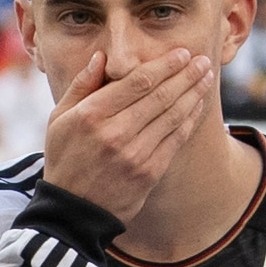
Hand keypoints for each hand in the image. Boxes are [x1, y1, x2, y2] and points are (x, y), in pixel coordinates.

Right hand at [39, 49, 217, 223]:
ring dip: (193, 94)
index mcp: (92, 115)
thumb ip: (81, 86)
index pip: (138, 82)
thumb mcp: (59, 119)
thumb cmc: (65, 158)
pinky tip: (197, 106)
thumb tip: (102, 58)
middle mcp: (115, 133)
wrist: (72, 211)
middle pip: (161, 96)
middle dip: (186, 75)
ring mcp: (134, 154)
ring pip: (172, 116)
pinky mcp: (149, 173)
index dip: (164, 65)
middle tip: (202, 61)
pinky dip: (189, 120)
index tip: (181, 54)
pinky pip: (175, 140)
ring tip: (206, 78)